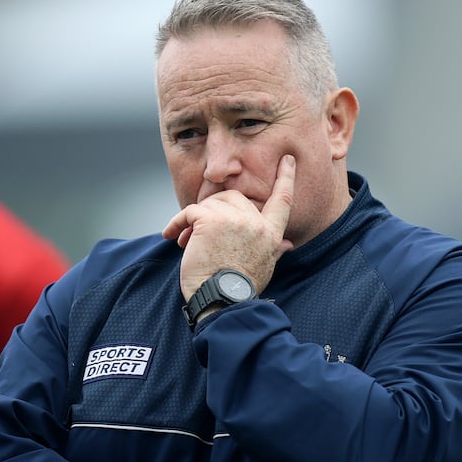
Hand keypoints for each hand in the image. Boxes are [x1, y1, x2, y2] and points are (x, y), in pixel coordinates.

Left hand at [162, 155, 295, 298]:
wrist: (222, 301)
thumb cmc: (240, 290)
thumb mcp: (265, 267)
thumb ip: (274, 250)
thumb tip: (288, 244)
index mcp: (270, 234)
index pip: (282, 200)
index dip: (286, 178)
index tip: (288, 160)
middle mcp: (255, 223)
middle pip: (235, 197)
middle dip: (215, 208)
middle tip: (199, 230)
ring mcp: (233, 219)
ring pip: (210, 203)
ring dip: (195, 220)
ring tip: (186, 241)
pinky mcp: (209, 221)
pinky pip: (189, 212)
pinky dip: (177, 223)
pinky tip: (173, 237)